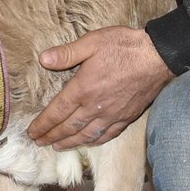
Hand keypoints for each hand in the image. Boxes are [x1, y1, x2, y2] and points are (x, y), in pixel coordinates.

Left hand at [27, 26, 172, 148]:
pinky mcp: (127, 116)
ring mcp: (112, 114)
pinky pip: (108, 134)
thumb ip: (66, 53)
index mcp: (83, 88)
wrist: (157, 56)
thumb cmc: (123, 46)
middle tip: (39, 143)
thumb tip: (43, 59)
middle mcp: (95, 106)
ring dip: (70, 142)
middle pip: (69, 127)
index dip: (43, 124)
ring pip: (87, 134)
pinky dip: (95, 141)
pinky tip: (89, 142)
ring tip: (58, 147)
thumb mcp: (92, 42)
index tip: (32, 132)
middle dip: (52, 136)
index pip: (57, 111)